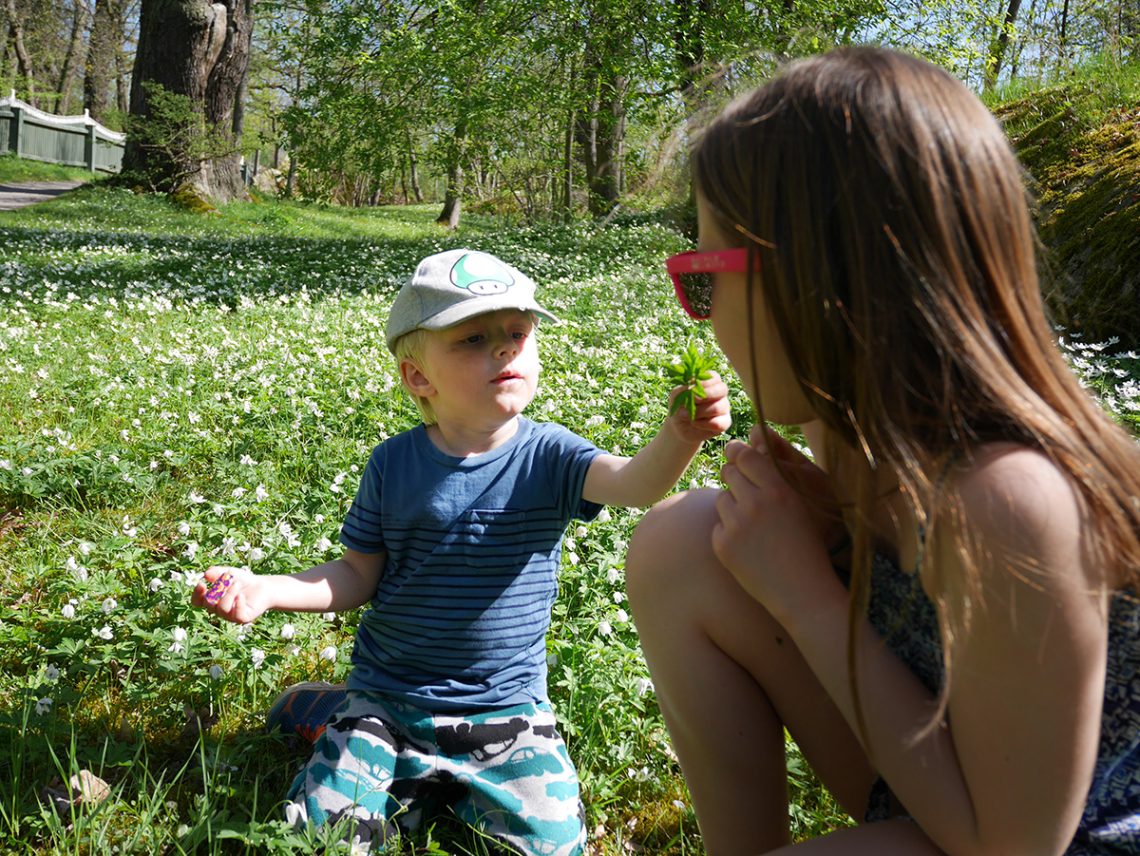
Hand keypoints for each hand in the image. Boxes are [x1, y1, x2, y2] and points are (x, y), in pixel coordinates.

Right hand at [191, 565, 269, 624]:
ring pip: (222, 608)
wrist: (264, 586)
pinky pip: (236, 615)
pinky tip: (242, 595)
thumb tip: (205, 574)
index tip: (201, 583)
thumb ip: (217, 572)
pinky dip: (238, 603)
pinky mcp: (242, 618)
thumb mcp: (229, 573)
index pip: (197, 602)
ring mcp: (230, 615)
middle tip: (227, 578)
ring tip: (237, 584)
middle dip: (216, 590)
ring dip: (229, 594)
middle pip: (208, 604)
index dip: (196, 594)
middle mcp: (219, 610)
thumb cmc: (244, 581)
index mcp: (213, 600)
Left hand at [667, 371, 731, 444]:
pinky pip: (719, 423)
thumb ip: (684, 388)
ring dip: (699, 412)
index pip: (714, 376)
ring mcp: (724, 408)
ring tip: (685, 415)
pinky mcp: (725, 422)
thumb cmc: (679, 407)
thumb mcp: (677, 396)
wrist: (679, 427)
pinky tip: (694, 423)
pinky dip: (703, 424)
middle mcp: (720, 394)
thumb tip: (693, 386)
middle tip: (692, 401)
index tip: (691, 389)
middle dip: (707, 394)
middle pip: (722, 389)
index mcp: (710, 383)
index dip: (705, 382)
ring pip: (718, 407)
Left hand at [712, 425, 846, 620]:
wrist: (803, 593)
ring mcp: (736, 525)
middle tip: (746, 494)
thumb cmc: (806, 546)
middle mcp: (756, 504)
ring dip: (731, 507)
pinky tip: (748, 548)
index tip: (734, 452)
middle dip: (734, 479)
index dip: (738, 452)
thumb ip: (774, 478)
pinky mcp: (722, 545)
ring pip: (721, 499)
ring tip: (754, 527)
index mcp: (779, 490)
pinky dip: (728, 533)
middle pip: (729, 473)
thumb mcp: (799, 506)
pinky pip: (717, 526)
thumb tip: (743, 450)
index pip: (746, 456)